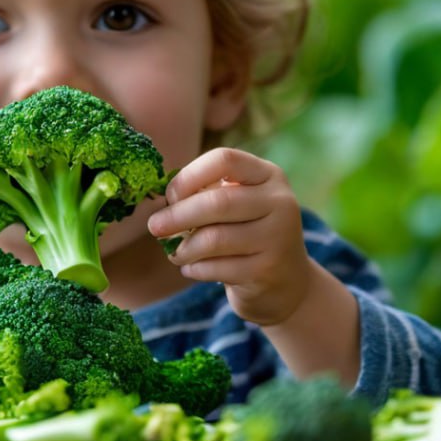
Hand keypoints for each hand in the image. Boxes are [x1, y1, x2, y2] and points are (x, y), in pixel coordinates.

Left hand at [147, 147, 311, 325]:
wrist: (286, 280)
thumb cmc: (246, 233)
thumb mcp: (236, 204)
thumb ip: (205, 194)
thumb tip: (163, 201)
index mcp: (268, 175)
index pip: (224, 159)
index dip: (189, 176)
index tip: (170, 196)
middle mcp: (280, 202)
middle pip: (218, 202)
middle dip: (178, 215)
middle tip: (154, 227)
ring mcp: (278, 237)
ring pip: (215, 239)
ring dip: (184, 248)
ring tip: (175, 253)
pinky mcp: (268, 270)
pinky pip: (218, 268)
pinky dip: (195, 268)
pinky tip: (190, 268)